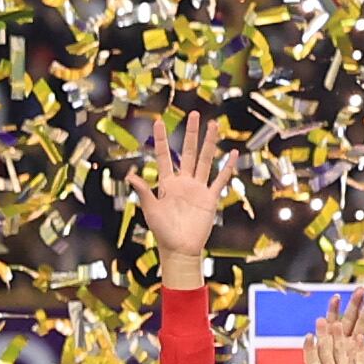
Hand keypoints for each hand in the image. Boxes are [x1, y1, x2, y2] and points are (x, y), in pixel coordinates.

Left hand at [134, 113, 227, 284]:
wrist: (180, 249)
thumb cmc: (162, 232)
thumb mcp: (150, 210)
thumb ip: (144, 192)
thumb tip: (131, 175)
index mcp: (167, 183)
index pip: (164, 156)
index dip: (161, 140)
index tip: (159, 122)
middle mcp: (184, 182)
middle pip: (188, 152)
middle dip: (191, 134)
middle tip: (194, 114)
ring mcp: (198, 188)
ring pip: (205, 161)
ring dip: (209, 143)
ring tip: (213, 125)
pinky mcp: (210, 198)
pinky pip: (220, 180)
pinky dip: (227, 167)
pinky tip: (233, 153)